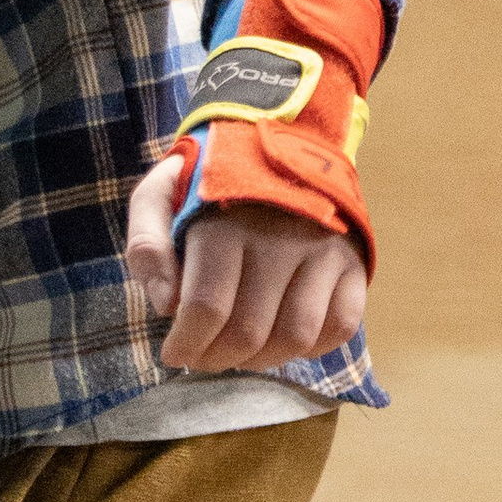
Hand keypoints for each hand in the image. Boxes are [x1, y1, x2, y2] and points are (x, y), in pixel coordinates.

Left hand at [125, 154, 366, 373]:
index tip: (174, 355)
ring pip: (296, 336)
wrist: (278, 140)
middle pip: (249, 331)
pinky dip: (313, 348)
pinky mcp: (354, 261)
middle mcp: (281, 237)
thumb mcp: (160, 196)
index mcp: (226, 223)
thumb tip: (166, 305)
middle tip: (202, 358)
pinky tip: (283, 339)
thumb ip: (147, 245)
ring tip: (240, 353)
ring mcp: (323, 250)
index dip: (187, 344)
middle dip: (217, 359)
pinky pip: (342, 325)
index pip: (207, 307)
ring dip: (263, 361)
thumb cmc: (208, 182)